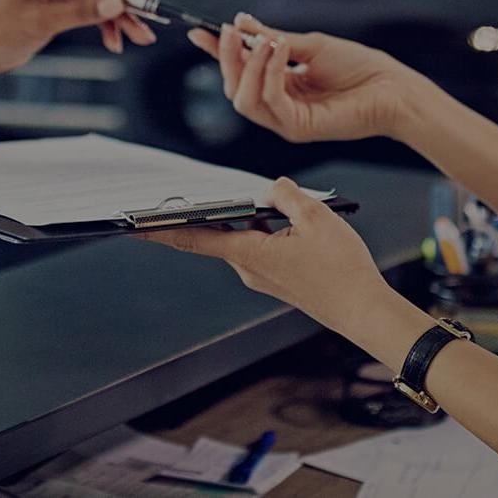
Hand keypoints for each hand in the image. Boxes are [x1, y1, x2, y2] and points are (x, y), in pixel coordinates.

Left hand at [0, 0, 155, 71]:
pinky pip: (88, 8)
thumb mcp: (40, 23)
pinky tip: (114, 40)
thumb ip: (79, 12)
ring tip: (139, 37)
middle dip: (123, 2)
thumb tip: (113, 5)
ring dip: (117, 17)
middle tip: (149, 18)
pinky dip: (102, 24)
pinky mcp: (56, 1)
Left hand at [140, 178, 390, 332]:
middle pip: (218, 232)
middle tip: (193, 193)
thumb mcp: (317, 218)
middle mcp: (247, 268)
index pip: (193, 237)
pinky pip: (261, 248)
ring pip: (244, 238)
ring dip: (250, 219)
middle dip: (211, 211)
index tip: (133, 225)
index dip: (160, 230)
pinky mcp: (277, 279)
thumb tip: (272, 187)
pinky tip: (291, 223)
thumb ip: (287, 196)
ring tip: (277, 204)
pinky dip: (266, 231)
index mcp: (248, 253)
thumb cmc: (343, 270)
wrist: (365, 311)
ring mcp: (261, 276)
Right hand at [189, 15, 427, 143]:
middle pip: (234, 88)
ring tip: (263, 41)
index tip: (201, 33)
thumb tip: (243, 24)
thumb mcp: (310, 45)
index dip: (219, 53)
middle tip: (230, 32)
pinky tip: (280, 51)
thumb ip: (274, 39)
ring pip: (244, 100)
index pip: (240, 71)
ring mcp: (286, 120)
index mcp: (280, 85)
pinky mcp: (297, 128)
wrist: (393, 89)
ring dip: (247, 67)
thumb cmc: (360, 68)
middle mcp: (279, 105)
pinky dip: (269, 74)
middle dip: (227, 58)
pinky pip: (270, 101)